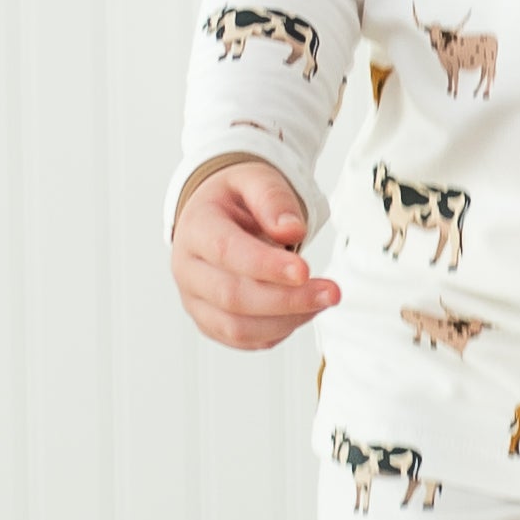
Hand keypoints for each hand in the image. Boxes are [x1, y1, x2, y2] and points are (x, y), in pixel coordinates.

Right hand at [171, 161, 336, 348]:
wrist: (217, 215)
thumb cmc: (236, 199)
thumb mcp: (255, 179)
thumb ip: (273, 199)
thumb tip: (291, 230)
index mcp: (195, 228)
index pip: (226, 251)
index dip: (266, 265)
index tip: (304, 270)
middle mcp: (187, 269)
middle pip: (232, 297)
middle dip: (287, 300)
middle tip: (331, 292)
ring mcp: (195, 300)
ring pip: (236, 328)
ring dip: (286, 320)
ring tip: (323, 300)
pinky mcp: (210, 322)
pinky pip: (243, 340)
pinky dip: (278, 332)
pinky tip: (304, 311)